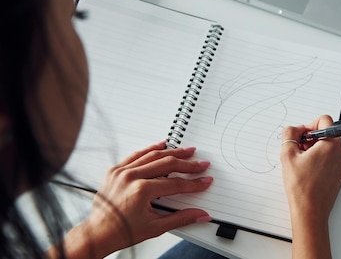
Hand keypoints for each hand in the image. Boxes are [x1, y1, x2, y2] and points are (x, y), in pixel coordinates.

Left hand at [55, 142, 212, 257]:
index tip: (205, 180)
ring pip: (153, 155)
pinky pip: (136, 155)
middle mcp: (131, 177)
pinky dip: (150, 149)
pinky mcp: (115, 170)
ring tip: (187, 151)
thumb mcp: (155, 227)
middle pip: (167, 164)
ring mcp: (122, 171)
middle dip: (188, 164)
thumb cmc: (121, 232)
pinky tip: (162, 145)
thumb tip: (200, 214)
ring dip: (173, 152)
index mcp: (141, 191)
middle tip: (201, 163)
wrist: (97, 233)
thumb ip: (182, 218)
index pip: (176, 184)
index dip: (194, 183)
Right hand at [280, 115, 340, 258]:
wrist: (310, 211)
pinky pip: (333, 157)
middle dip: (311, 138)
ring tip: (303, 162)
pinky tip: (310, 169)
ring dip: (316, 148)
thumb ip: (289, 134)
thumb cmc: (302, 187)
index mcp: (333, 144)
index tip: (301, 136)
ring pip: (330, 145)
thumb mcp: (288, 154)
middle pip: (327, 133)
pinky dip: (322, 158)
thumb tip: (294, 129)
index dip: (309, 126)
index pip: (324, 120)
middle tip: (299, 150)